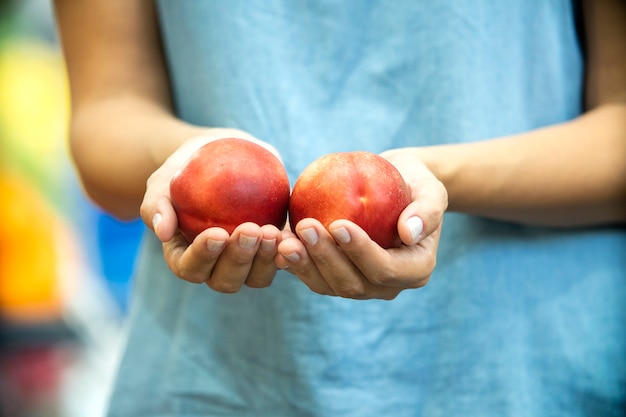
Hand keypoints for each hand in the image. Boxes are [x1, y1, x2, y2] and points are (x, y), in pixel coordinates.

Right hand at [139, 128, 284, 291]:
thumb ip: (157, 203)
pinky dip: (290, 252)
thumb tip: (162, 231)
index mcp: (186, 257)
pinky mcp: (272, 250)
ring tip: (272, 232)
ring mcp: (247, 262)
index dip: (203, 257)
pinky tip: (294, 235)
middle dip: (239, 259)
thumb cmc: (185, 169)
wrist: (220, 155)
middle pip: (226, 279)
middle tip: (250, 230)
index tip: (216, 233)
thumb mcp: (165, 178)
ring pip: (257, 277)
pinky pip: (283, 259)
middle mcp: (217, 267)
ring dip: (265, 260)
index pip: (190, 268)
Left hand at [275, 148, 447, 299]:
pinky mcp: (336, 275)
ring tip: (284, 240)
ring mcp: (360, 284)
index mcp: (415, 270)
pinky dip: (295, 263)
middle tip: (305, 226)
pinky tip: (277, 244)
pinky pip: (313, 276)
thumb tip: (410, 232)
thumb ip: (427, 210)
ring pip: (328, 286)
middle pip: (353, 284)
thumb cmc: (416, 183)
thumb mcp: (431, 189)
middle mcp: (387, 285)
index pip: (385, 270)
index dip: (360, 252)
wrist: (396, 185)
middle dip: (327, 259)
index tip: (338, 224)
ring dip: (305, 265)